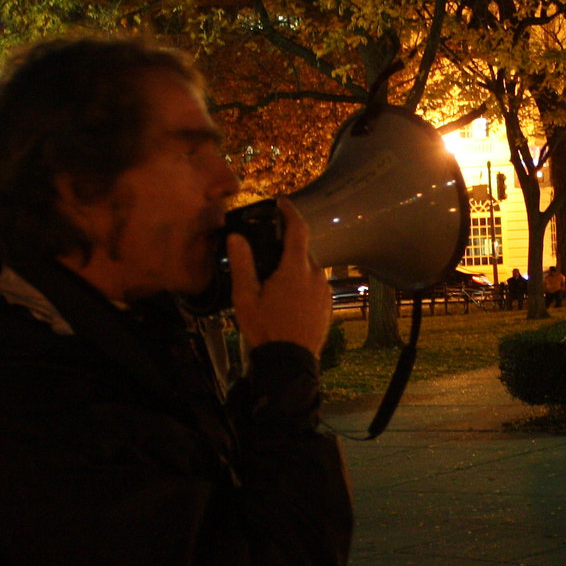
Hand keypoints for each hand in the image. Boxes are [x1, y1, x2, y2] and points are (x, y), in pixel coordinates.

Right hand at [229, 198, 330, 354]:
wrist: (290, 362)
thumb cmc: (265, 329)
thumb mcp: (245, 297)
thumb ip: (242, 264)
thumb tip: (236, 237)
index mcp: (296, 269)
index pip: (298, 229)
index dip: (290, 211)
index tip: (282, 202)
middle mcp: (316, 275)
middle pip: (301, 250)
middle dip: (285, 249)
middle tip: (265, 258)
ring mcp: (325, 290)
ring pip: (309, 268)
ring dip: (294, 269)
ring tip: (274, 285)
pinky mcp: (329, 304)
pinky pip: (315, 285)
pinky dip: (303, 284)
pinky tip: (287, 300)